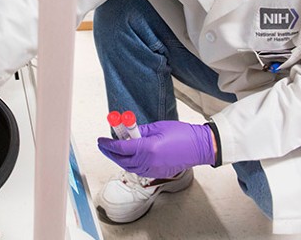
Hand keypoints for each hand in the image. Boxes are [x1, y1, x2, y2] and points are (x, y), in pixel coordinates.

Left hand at [97, 121, 214, 177]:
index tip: (101, 140)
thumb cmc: (181, 134)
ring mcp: (152, 170)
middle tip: (103, 145)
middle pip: (122, 159)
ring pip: (128, 166)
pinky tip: (128, 156)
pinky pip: (137, 170)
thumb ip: (140, 130)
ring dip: (119, 158)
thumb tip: (127, 132)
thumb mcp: (158, 127)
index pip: (121, 147)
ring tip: (113, 150)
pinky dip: (129, 164)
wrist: (199, 147)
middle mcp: (148, 162)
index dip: (108, 143)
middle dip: (110, 152)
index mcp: (147, 148)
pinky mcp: (157, 173)